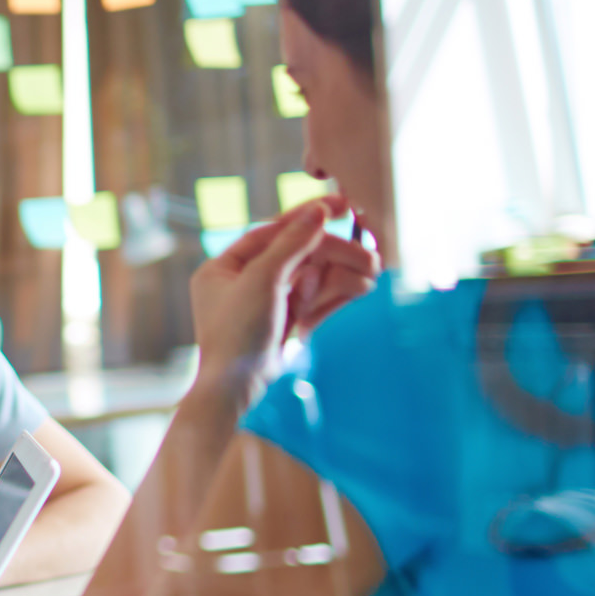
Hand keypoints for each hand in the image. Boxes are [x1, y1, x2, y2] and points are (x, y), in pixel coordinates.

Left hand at [188, 196, 376, 383]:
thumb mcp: (262, 280)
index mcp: (223, 268)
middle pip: (296, 257)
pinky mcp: (284, 326)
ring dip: (341, 274)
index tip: (339, 205)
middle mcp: (242, 283)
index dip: (305, 218)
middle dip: (333, 255)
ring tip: (371, 272)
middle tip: (368, 254)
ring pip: (309, 280)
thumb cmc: (237, 333)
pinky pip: (313, 302)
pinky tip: (362, 287)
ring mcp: (265, 306)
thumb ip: (291, 244)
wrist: (238, 390)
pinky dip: (336, 294)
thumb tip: (318, 212)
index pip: (270, 232)